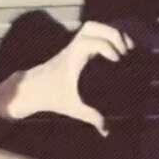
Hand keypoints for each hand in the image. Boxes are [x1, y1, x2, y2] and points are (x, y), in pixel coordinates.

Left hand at [7, 21, 134, 135]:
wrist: (32, 88)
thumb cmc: (52, 97)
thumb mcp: (73, 107)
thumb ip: (91, 118)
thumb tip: (107, 131)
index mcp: (72, 59)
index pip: (89, 42)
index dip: (106, 46)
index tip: (118, 60)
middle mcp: (73, 47)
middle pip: (92, 27)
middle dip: (113, 34)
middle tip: (126, 51)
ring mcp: (73, 45)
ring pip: (91, 26)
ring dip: (110, 32)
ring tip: (125, 46)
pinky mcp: (75, 46)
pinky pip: (91, 33)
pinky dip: (106, 35)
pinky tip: (117, 48)